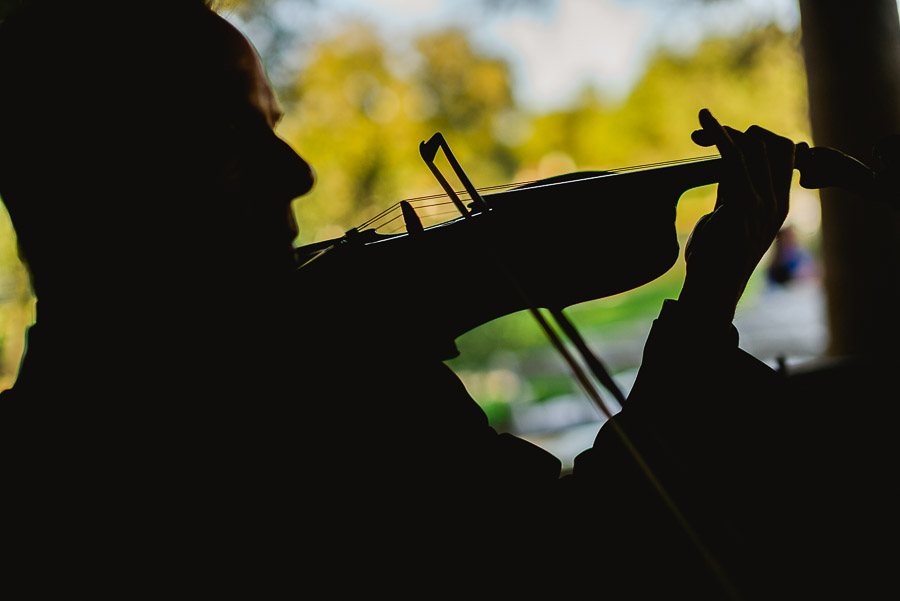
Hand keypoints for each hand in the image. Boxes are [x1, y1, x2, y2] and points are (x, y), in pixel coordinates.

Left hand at [678, 109, 796, 323]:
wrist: (711, 290)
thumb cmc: (714, 259)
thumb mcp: (728, 219)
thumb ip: (733, 194)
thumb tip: (728, 168)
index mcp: (777, 206)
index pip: (781, 156)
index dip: (756, 139)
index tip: (724, 132)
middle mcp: (776, 203)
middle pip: (768, 148)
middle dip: (738, 132)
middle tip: (705, 127)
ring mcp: (763, 205)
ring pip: (752, 150)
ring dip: (723, 131)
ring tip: (703, 118)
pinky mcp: (744, 205)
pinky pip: (733, 160)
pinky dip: (719, 137)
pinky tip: (706, 122)